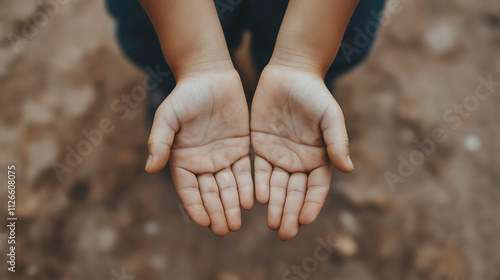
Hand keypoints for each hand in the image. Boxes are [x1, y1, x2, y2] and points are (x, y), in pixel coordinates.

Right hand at [146, 69, 252, 235]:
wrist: (210, 76)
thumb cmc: (185, 95)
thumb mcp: (168, 117)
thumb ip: (159, 142)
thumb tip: (150, 168)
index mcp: (182, 160)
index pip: (188, 190)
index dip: (195, 206)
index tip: (204, 222)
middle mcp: (202, 163)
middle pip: (209, 193)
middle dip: (217, 212)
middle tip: (225, 229)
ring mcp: (222, 157)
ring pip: (228, 187)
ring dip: (231, 205)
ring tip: (236, 223)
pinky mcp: (240, 149)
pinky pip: (245, 172)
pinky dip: (247, 187)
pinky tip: (252, 200)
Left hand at [250, 65, 353, 239]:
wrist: (289, 74)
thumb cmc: (315, 94)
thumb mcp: (330, 116)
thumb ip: (337, 141)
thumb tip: (348, 168)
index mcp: (320, 158)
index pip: (316, 188)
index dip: (311, 205)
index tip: (304, 220)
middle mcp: (300, 162)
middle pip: (295, 193)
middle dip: (291, 213)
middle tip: (284, 233)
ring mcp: (280, 156)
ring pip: (277, 187)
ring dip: (275, 206)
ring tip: (272, 224)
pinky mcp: (261, 148)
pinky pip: (259, 171)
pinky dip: (259, 186)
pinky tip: (258, 199)